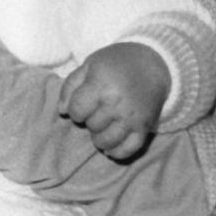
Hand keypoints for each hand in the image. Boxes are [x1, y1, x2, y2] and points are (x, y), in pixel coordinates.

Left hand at [60, 43, 170, 159]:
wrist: (153, 64)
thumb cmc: (116, 64)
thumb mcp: (89, 65)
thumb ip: (70, 86)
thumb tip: (62, 111)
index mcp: (101, 84)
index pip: (76, 110)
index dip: (76, 108)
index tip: (84, 102)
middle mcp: (117, 103)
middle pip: (91, 125)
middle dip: (90, 119)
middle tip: (99, 109)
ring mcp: (132, 117)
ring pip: (105, 141)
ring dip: (100, 137)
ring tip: (103, 126)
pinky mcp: (144, 128)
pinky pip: (127, 150)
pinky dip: (117, 151)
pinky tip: (112, 143)